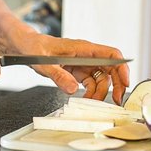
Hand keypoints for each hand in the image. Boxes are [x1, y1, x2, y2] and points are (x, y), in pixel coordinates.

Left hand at [13, 34, 129, 104]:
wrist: (25, 47)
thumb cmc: (34, 48)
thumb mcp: (44, 64)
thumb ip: (59, 76)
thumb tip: (74, 89)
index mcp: (83, 48)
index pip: (111, 54)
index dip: (122, 68)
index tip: (126, 83)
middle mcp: (87, 55)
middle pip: (111, 68)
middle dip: (116, 84)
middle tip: (116, 101)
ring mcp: (84, 63)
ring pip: (102, 78)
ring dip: (100, 93)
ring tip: (91, 104)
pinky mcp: (78, 71)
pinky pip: (91, 83)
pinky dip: (91, 93)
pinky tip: (85, 100)